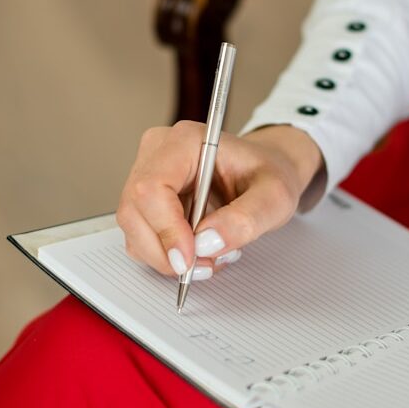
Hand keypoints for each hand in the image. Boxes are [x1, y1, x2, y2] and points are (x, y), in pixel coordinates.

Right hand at [117, 121, 321, 279]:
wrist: (263, 173)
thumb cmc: (266, 175)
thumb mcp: (274, 196)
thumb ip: (246, 218)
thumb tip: (207, 243)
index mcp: (184, 141)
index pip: (152, 187)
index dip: (166, 229)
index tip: (190, 258)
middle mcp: (157, 153)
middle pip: (134, 212)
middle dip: (166, 251)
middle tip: (205, 266)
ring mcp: (146, 175)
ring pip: (134, 229)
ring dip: (166, 257)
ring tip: (210, 258)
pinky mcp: (146, 201)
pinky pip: (140, 237)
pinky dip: (165, 255)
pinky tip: (197, 252)